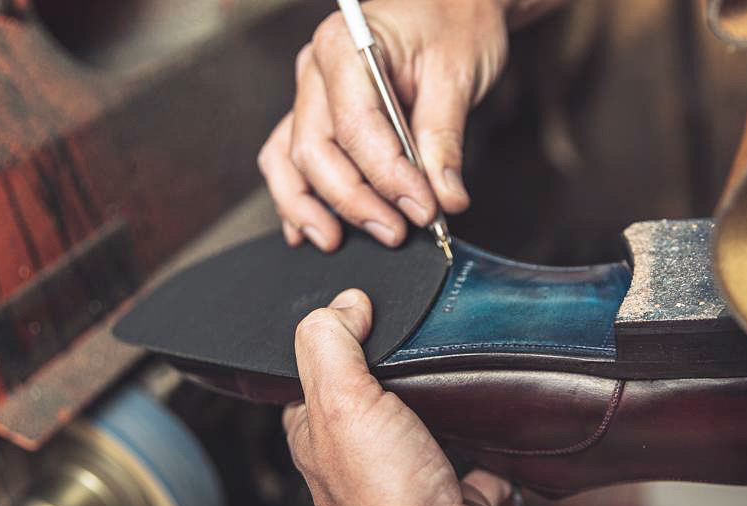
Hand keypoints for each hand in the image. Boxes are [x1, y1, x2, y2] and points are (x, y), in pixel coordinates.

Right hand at [258, 0, 511, 250]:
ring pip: (293, 160)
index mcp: (347, 47)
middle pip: (316, 150)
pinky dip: (296, 196)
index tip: (423, 210)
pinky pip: (289, 159)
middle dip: (354, 201)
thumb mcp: (457, 77)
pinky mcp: (317, 116)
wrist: (450, 6)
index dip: (388, 177)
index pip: (357, 127)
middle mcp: (316, 70)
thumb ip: (444, 140)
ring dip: (313, 206)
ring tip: (336, 242)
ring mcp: (311, 94)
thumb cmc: (452, 27)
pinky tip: (307, 229)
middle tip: (395, 232)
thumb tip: (444, 199)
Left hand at [282, 288, 514, 505]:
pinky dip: (483, 448)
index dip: (326, 344)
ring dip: (436, 405)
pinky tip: (492, 424)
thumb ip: (331, 342)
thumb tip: (342, 302)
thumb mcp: (341, 400)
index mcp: (316, 439)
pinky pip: (471, 463)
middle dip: (389, 372)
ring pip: (419, 429)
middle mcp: (356, 463)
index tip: (353, 310)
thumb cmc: (386, 498)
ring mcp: (405, 482)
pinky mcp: (453, 498)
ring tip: (453, 367)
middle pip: (367, 403)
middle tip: (413, 334)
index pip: (306, 381)